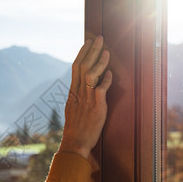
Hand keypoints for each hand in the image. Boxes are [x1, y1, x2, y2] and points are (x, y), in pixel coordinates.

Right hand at [59, 36, 111, 158]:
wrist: (75, 142)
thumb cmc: (76, 128)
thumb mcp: (72, 109)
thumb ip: (77, 97)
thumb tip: (82, 87)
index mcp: (72, 92)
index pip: (75, 67)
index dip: (82, 54)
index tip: (87, 43)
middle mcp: (78, 93)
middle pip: (83, 66)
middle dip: (91, 51)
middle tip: (99, 38)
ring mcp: (86, 99)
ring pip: (91, 74)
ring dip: (99, 61)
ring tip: (106, 51)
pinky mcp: (96, 107)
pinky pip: (100, 89)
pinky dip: (105, 80)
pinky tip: (110, 73)